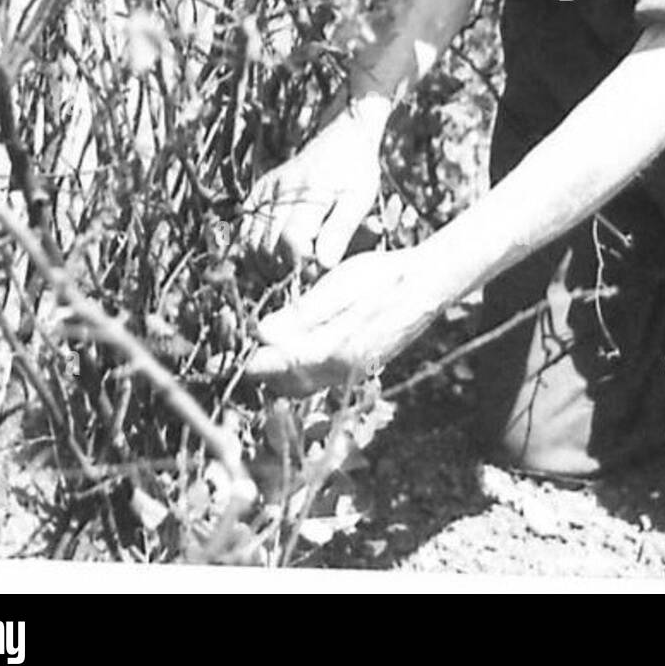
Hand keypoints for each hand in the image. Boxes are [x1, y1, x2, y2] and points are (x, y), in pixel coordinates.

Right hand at [240, 106, 382, 272]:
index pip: (291, 241)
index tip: (320, 268)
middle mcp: (279, 189)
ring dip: (267, 268)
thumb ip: (341, 230)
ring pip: (249, 246)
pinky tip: (275, 260)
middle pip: (266, 248)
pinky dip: (254, 255)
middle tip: (307, 273)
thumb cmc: (355, 173)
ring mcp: (263, 191)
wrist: (340, 139)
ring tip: (292, 269)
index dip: (303, 264)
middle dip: (285, 271)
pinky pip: (243, 234)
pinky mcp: (255, 194)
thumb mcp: (360, 199)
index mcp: (308, 190)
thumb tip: (324, 264)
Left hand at [242, 247, 444, 393]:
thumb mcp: (341, 286)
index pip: (284, 367)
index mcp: (339, 351)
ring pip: (304, 386)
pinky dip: (300, 371)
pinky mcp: (360, 369)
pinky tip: (294, 350)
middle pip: (290, 385)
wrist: (428, 286)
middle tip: (244, 348)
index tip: (236, 355)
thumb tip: (263, 333)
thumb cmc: (386, 279)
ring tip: (265, 350)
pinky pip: (321, 380)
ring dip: (281, 374)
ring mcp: (354, 374)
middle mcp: (345, 372)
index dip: (257, 363)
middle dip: (265, 371)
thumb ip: (302, 314)